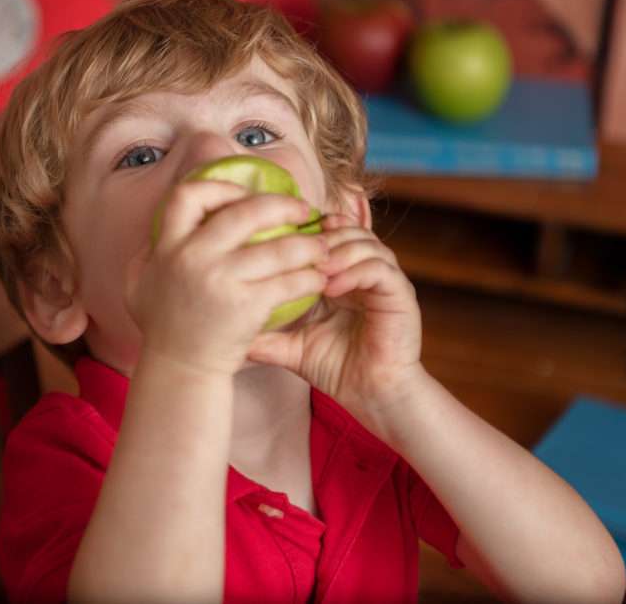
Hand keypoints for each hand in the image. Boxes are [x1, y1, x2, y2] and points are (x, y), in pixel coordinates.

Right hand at [124, 180, 327, 377]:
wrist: (179, 368)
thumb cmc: (163, 322)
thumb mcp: (139, 280)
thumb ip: (150, 248)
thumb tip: (171, 218)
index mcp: (168, 245)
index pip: (190, 194)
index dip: (220, 186)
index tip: (244, 194)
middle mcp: (193, 257)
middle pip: (245, 212)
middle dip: (281, 205)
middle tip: (302, 209)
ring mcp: (221, 281)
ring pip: (278, 248)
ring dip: (307, 244)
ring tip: (322, 246)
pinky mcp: (247, 307)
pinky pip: (288, 283)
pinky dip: (309, 278)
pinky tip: (318, 278)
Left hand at [245, 211, 423, 417]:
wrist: (372, 396)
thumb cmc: (336, 368)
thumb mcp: (292, 346)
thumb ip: (265, 334)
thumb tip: (224, 331)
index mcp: (342, 274)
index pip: (327, 234)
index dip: (304, 232)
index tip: (277, 239)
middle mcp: (364, 270)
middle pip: (345, 229)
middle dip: (320, 236)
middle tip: (295, 250)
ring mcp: (385, 280)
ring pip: (364, 242)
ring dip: (337, 251)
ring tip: (314, 269)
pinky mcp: (401, 294)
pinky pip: (379, 268)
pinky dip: (354, 271)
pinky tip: (332, 287)